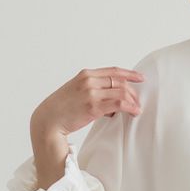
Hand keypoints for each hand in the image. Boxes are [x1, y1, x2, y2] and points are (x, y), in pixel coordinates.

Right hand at [28, 65, 144, 190]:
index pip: (113, 71)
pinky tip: (134, 112)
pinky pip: (118, 104)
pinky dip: (129, 108)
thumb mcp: (77, 93)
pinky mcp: (93, 107)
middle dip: (133, 91)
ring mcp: (91, 93)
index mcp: (86, 75)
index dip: (129, 74)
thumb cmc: (62, 109)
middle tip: (138, 101)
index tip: (140, 77)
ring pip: (121, 92)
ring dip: (133, 101)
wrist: (49, 120)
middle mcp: (89, 81)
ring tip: (137, 109)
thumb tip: (112, 104)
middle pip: (119, 81)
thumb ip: (93, 93)